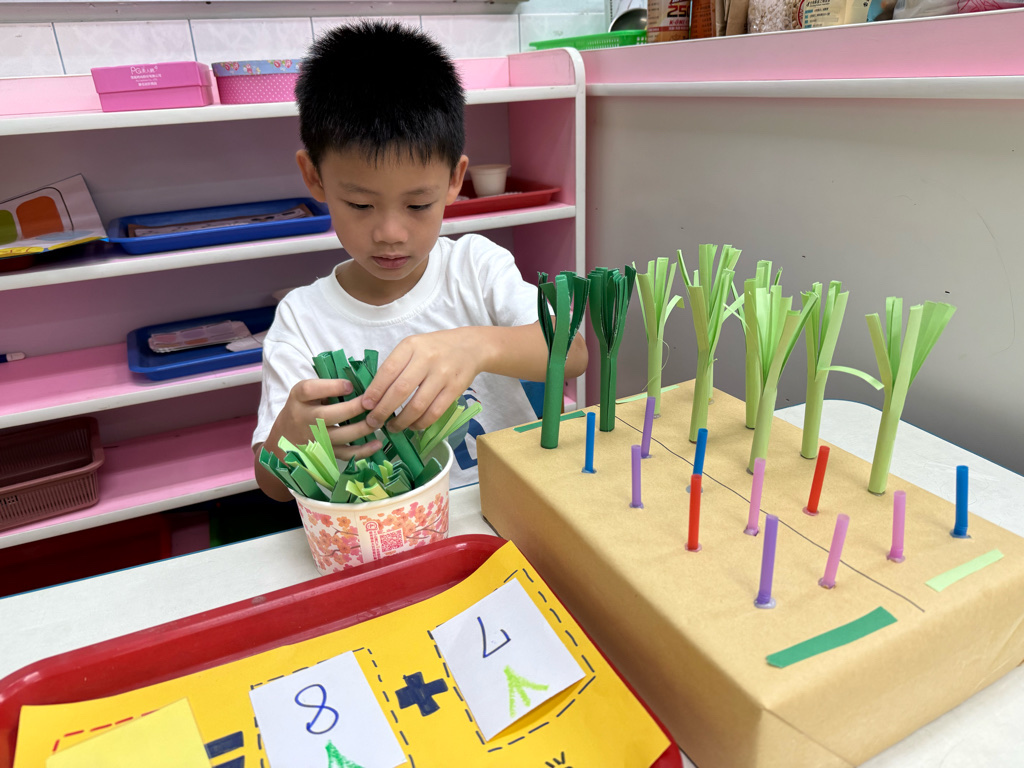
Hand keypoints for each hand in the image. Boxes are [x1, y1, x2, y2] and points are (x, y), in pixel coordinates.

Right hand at [270, 377, 383, 460]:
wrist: (284, 439)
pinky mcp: (324, 453)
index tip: (350, 385)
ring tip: (379, 419)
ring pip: (341, 435)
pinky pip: (346, 454)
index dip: (332, 387)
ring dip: (364, 428)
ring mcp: (314, 438)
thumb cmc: (302, 409)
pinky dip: (363, 451)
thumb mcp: (305, 393)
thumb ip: (326, 387)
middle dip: (355, 408)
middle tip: (374, 402)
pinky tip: (377, 443)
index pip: (310, 390)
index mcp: (298, 398)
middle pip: (329, 415)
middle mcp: (304, 418)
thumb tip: (360, 383)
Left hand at [361, 329, 482, 432]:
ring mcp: (442, 375)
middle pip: (400, 390)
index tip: (365, 406)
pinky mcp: (454, 389)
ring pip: (417, 405)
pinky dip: (421, 423)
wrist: (470, 346)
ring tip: (392, 427)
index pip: (388, 371)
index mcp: (411, 346)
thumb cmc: (435, 348)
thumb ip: (396, 366)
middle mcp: (426, 359)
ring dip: (401, 421)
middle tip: (373, 422)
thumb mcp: (413, 347)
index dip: (375, 391)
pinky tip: (412, 426)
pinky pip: (434, 412)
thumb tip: (374, 395)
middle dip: (383, 410)